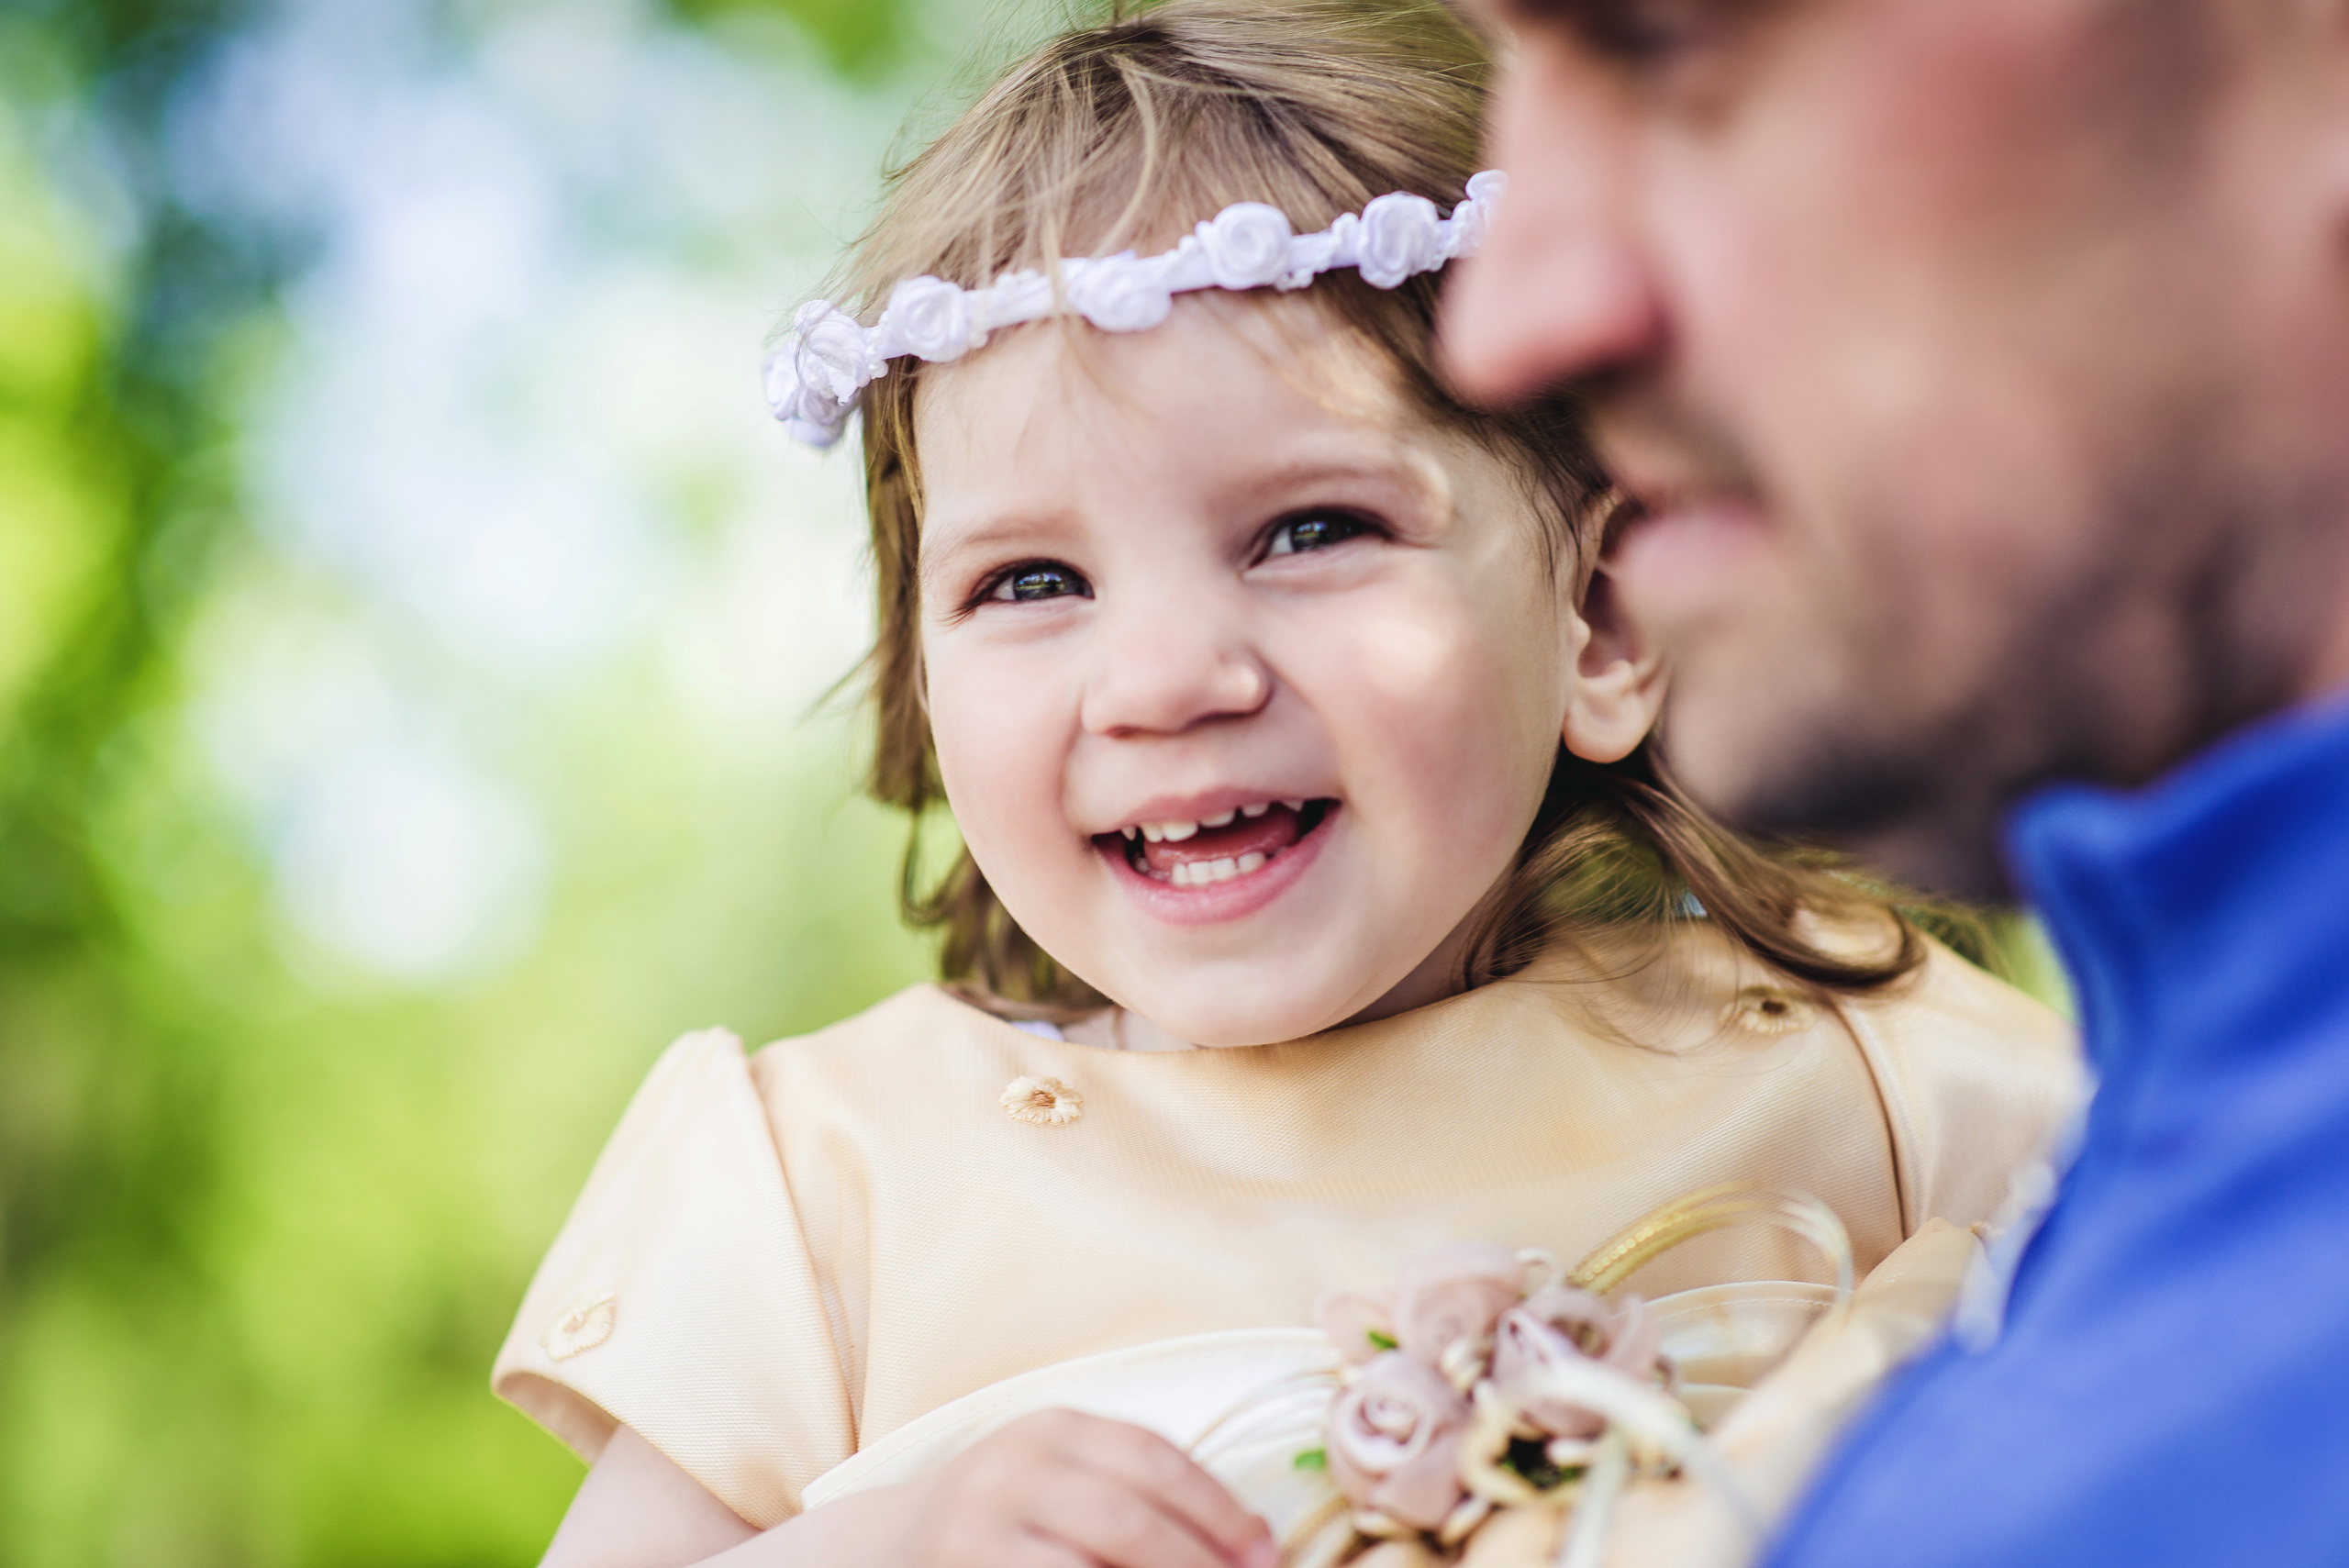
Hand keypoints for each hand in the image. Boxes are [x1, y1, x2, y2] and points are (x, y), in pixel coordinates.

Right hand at [880, 1409, 1280, 1567]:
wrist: (883, 1547)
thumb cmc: (1002, 1515)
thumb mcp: (1058, 1476)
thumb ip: (1135, 1492)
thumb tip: (1250, 1542)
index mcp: (1052, 1428)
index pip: (1155, 1459)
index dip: (1220, 1510)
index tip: (1266, 1553)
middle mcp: (1011, 1469)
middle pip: (1129, 1522)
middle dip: (1199, 1564)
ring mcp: (977, 1531)